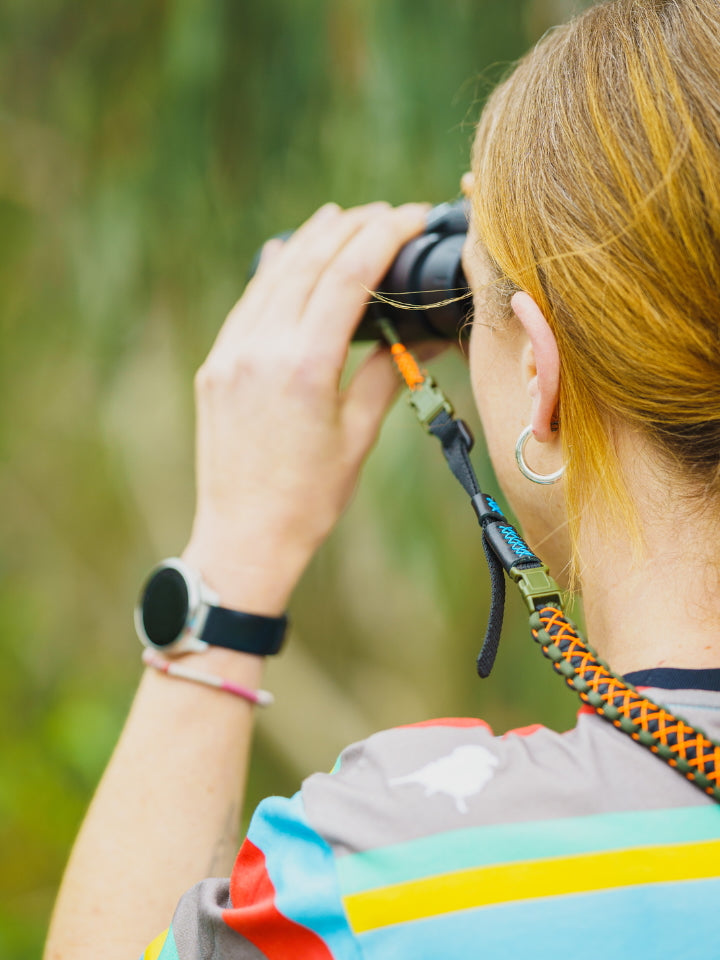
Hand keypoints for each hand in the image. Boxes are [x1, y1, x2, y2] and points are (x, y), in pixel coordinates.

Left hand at [183, 201, 429, 613]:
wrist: (243, 538)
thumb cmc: (308, 499)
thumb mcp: (357, 437)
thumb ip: (387, 376)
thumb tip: (428, 338)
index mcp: (304, 367)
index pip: (348, 275)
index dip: (383, 236)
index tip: (409, 217)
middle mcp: (260, 349)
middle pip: (310, 262)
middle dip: (351, 227)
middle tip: (384, 211)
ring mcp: (230, 355)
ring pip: (273, 275)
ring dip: (310, 239)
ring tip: (341, 216)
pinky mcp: (215, 367)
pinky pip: (247, 303)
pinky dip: (273, 272)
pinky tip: (290, 254)